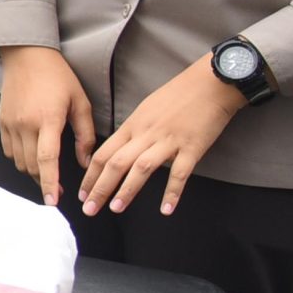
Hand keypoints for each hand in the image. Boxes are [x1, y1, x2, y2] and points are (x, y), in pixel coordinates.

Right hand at [0, 45, 96, 207]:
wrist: (26, 56)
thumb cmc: (58, 77)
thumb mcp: (80, 102)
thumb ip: (85, 135)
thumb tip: (86, 162)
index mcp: (48, 119)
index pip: (47, 159)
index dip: (50, 183)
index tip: (53, 202)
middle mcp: (25, 124)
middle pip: (31, 166)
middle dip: (45, 182)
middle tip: (59, 191)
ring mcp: (10, 123)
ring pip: (19, 161)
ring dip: (33, 171)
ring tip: (47, 172)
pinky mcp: (2, 121)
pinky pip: (10, 150)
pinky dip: (21, 158)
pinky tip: (32, 154)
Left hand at [79, 55, 246, 216]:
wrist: (210, 83)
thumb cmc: (178, 96)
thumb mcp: (146, 110)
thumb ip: (133, 132)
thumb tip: (120, 151)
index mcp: (132, 126)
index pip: (103, 153)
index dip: (90, 176)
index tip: (81, 193)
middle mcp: (146, 134)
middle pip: (116, 163)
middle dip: (99, 188)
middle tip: (88, 209)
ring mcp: (169, 140)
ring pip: (141, 168)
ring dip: (127, 190)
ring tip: (115, 209)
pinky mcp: (193, 147)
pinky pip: (179, 172)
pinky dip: (172, 192)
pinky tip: (166, 209)